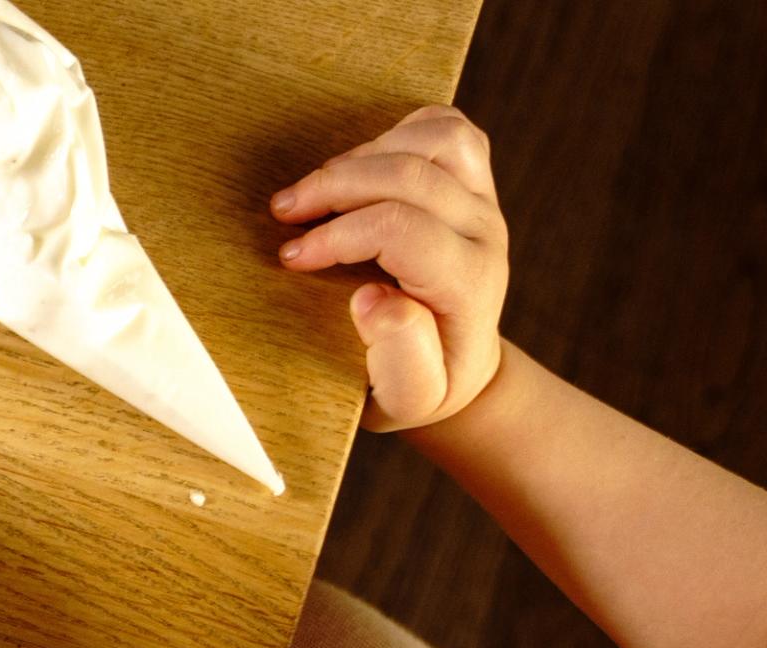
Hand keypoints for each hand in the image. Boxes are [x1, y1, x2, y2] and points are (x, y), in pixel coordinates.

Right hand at [270, 105, 511, 431]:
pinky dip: (398, 133)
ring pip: (437, 138)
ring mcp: (484, 201)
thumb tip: (373, 299)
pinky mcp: (476, 181)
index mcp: (467, 284)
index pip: (401, 229)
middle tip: (282, 212)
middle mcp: (484, 233)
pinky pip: (447, 128)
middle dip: (335, 185)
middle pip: (411, 175)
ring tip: (315, 187)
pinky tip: (359, 167)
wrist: (459, 369)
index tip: (290, 258)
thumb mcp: (407, 400)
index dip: (337, 234)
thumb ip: (399, 361)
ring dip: (364, 152)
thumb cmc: (420, 388)